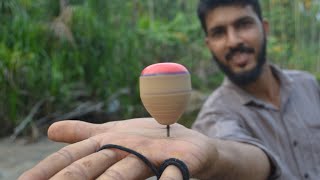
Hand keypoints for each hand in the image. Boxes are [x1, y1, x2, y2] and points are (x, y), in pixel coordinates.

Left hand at [19, 118, 217, 179]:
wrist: (191, 142)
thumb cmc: (148, 142)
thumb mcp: (113, 137)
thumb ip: (83, 135)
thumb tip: (50, 129)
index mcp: (108, 141)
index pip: (72, 156)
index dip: (46, 169)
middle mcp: (126, 145)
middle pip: (91, 164)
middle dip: (67, 179)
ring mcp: (152, 153)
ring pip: (125, 170)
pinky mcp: (180, 159)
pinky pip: (173, 174)